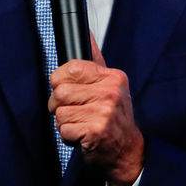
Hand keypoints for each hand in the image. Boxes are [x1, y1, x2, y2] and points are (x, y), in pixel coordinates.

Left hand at [49, 35, 143, 185]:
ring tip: (79, 123)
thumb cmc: (113, 117)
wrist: (127, 151)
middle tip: (72, 111)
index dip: (60, 80)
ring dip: (63, 122)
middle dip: (57, 104)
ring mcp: (104, 112)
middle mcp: (111, 92)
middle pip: (60, 91)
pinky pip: (64, 129)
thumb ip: (95, 60)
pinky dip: (67, 136)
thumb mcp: (109, 84)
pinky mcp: (96, 132)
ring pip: (59, 112)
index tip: (66, 88)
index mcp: (112, 77)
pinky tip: (82, 136)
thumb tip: (87, 33)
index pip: (71, 67)